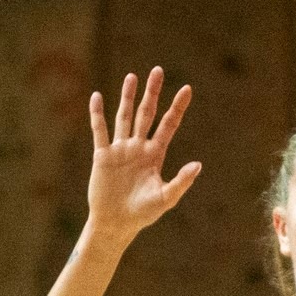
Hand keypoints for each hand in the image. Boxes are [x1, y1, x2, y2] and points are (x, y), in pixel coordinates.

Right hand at [86, 67, 201, 244]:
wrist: (116, 224)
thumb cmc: (143, 214)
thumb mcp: (165, 199)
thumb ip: (181, 182)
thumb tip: (198, 165)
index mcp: (155, 154)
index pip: (169, 125)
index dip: (177, 107)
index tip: (187, 89)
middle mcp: (138, 147)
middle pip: (147, 113)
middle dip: (152, 93)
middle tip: (158, 71)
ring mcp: (120, 150)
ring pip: (124, 117)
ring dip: (127, 97)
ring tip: (132, 76)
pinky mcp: (103, 156)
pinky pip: (99, 131)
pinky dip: (97, 114)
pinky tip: (97, 97)